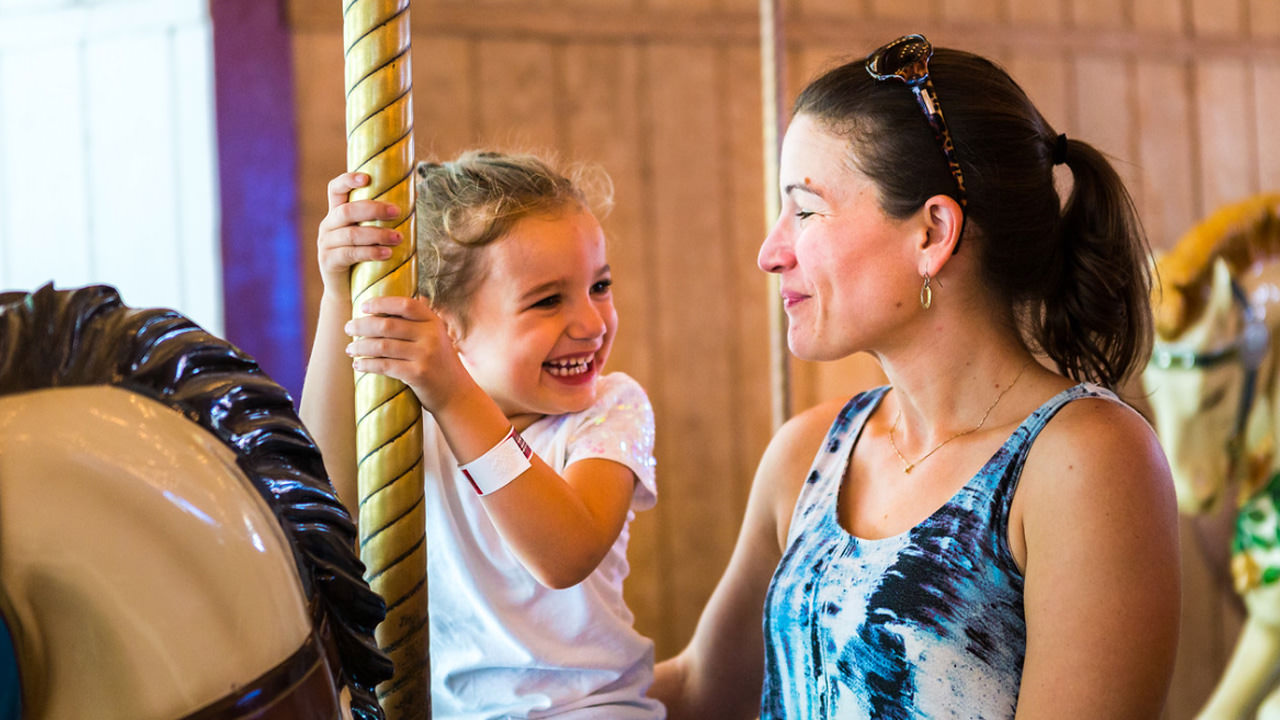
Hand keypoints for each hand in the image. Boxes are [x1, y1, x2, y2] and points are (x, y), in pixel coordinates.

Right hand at [316, 172, 402, 295]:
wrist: (349, 292)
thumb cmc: (366, 258)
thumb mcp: (373, 234)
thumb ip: (386, 216)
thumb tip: (415, 194)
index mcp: (337, 213)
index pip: (335, 189)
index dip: (347, 180)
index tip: (366, 178)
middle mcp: (328, 225)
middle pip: (347, 211)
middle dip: (373, 209)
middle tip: (397, 212)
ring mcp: (326, 244)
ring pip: (351, 234)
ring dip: (377, 234)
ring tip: (399, 238)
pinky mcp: (328, 262)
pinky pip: (349, 254)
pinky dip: (370, 252)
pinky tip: (386, 254)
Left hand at [345, 295, 475, 412]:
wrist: (457, 395)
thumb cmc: (439, 364)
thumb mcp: (435, 338)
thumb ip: (416, 325)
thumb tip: (380, 312)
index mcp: (434, 322)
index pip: (405, 304)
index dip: (381, 303)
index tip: (363, 306)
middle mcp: (431, 335)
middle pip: (387, 324)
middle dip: (362, 325)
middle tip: (348, 328)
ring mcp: (425, 355)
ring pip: (382, 345)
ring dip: (360, 346)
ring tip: (350, 348)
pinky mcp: (418, 374)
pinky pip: (384, 366)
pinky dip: (367, 364)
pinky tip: (358, 365)